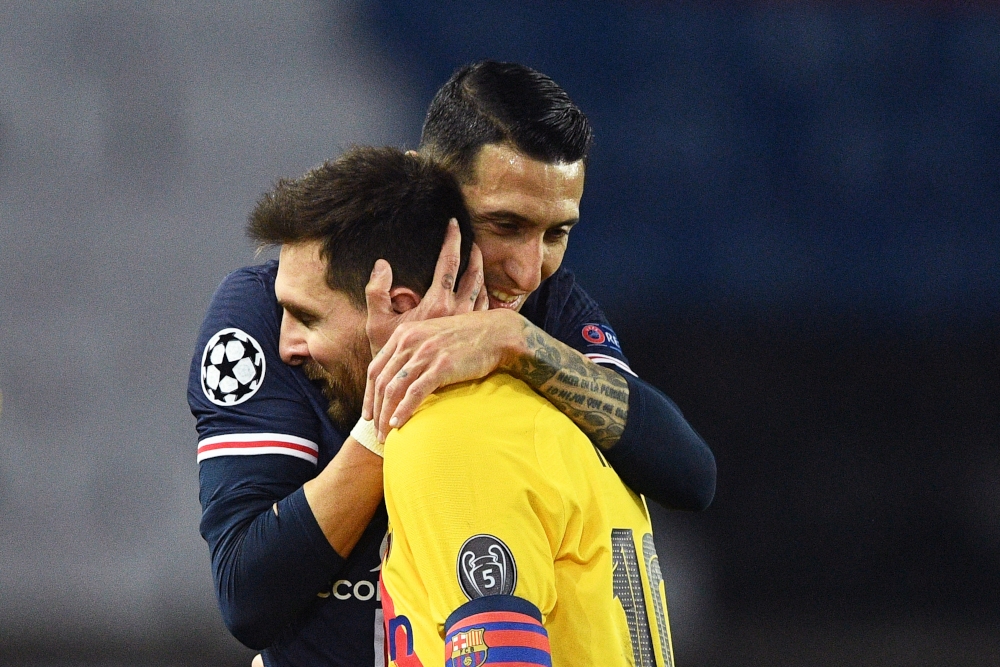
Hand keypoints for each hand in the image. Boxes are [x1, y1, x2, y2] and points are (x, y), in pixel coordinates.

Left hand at [363, 309, 522, 440]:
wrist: (496, 333)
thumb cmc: (467, 339)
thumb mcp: (432, 338)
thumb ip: (414, 353)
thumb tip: (402, 380)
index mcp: (404, 334)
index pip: (375, 368)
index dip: (368, 395)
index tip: (369, 414)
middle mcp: (410, 342)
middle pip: (381, 382)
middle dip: (376, 410)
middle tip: (375, 431)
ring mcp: (425, 353)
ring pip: (394, 389)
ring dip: (386, 415)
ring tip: (385, 435)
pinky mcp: (441, 366)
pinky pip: (415, 392)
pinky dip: (403, 410)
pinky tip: (399, 424)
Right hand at [364, 218, 485, 355]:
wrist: (406, 389)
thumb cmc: (389, 357)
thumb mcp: (376, 324)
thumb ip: (377, 292)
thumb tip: (382, 264)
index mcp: (437, 305)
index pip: (448, 263)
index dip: (452, 240)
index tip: (454, 224)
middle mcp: (457, 312)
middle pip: (473, 274)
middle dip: (474, 254)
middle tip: (473, 240)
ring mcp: (466, 324)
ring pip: (482, 292)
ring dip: (481, 273)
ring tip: (478, 261)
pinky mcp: (470, 335)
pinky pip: (484, 309)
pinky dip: (485, 296)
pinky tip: (482, 291)